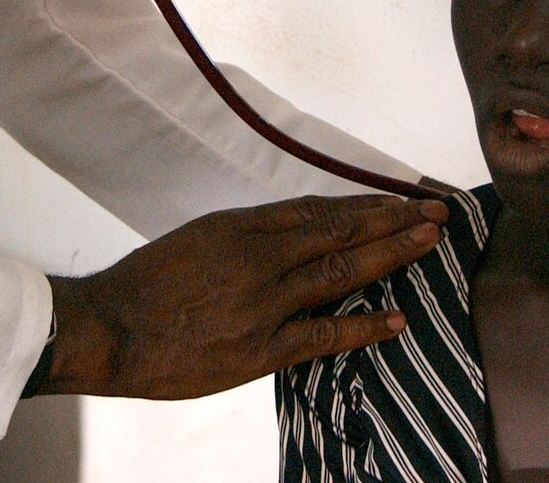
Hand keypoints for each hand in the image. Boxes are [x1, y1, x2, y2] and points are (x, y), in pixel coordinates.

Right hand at [34, 194, 447, 399]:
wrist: (110, 329)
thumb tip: (295, 230)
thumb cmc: (146, 283)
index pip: (320, 209)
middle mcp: (260, 258)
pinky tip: (396, 319)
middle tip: (438, 214)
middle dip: (394, 221)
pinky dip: (362, 325)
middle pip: (341, 233)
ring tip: (429, 245)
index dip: (366, 203)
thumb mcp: (197, 237)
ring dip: (391, 256)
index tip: (403, 198)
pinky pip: (323, 334)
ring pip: (341, 272)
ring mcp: (264, 305)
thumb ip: (248, 234)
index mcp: (242, 226)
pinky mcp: (261, 350)